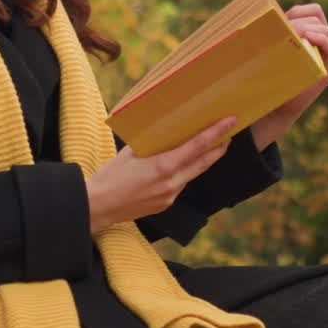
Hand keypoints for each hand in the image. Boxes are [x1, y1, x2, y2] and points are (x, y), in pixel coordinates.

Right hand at [86, 115, 236, 233]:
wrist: (97, 206)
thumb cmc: (110, 176)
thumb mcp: (130, 152)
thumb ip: (151, 144)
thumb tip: (165, 132)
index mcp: (163, 166)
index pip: (197, 147)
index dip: (215, 133)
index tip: (229, 122)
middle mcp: (171, 183)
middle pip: (203, 163)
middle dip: (218, 148)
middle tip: (228, 134)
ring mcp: (170, 196)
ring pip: (191, 174)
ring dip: (201, 161)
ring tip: (207, 148)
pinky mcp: (165, 204)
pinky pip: (180, 185)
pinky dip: (183, 173)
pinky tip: (179, 166)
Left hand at [251, 3, 327, 150]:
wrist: (274, 107)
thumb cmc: (268, 77)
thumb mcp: (270, 50)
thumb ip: (273, 33)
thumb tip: (260, 12)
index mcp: (307, 35)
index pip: (313, 11)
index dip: (300, 11)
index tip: (285, 18)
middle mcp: (319, 44)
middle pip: (317, 19)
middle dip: (300, 21)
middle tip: (286, 30)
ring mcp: (325, 57)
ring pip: (325, 30)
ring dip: (309, 29)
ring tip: (296, 35)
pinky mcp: (327, 70)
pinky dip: (322, 41)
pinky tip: (309, 38)